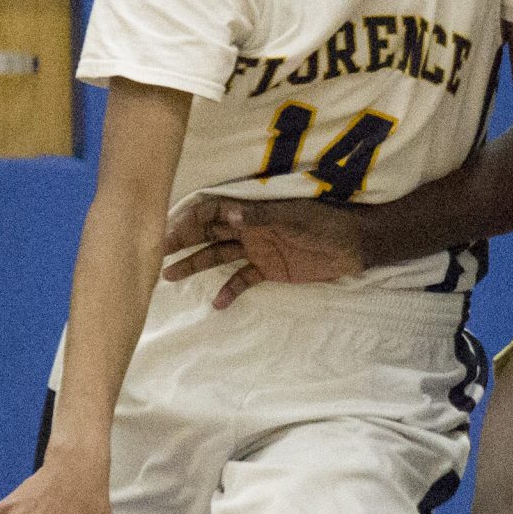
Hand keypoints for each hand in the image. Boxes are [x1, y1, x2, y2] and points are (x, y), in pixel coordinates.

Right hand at [163, 196, 364, 308]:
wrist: (356, 245)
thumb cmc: (327, 224)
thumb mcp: (294, 218)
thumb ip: (260, 217)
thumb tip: (225, 214)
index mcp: (253, 210)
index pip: (212, 211)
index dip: (189, 219)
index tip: (167, 231)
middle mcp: (250, 228)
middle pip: (208, 233)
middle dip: (182, 242)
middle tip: (156, 253)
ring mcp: (258, 249)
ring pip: (218, 256)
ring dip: (195, 264)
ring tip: (170, 276)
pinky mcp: (270, 269)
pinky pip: (243, 279)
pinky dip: (230, 290)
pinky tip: (216, 304)